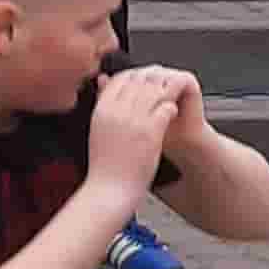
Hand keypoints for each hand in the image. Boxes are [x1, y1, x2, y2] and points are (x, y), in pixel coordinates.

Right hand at [85, 65, 189, 196]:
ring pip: (154, 91)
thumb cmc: (104, 167)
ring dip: (164, 92)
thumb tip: (103, 87)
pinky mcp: (150, 131)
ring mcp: (134, 120)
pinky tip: (172, 113)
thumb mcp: (96, 132)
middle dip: (152, 82)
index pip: (119, 79)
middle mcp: (116, 111)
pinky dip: (170, 108)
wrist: (109, 191)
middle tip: (162, 87)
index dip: (134, 76)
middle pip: (138, 82)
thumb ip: (103, 108)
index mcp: (101, 110)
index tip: (143, 81)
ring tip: (170, 97)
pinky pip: (165, 107)